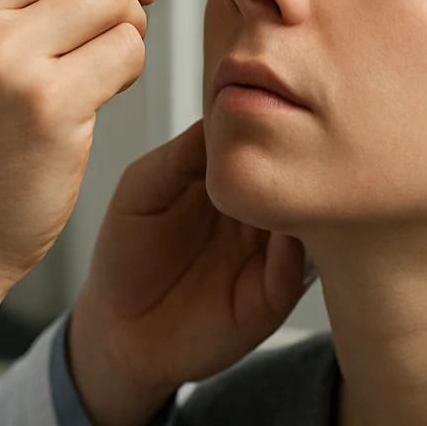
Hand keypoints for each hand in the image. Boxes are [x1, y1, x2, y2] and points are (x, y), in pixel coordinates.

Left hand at [67, 121, 308, 425]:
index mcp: (230, 182)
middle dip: (303, 156)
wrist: (118, 330)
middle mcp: (259, 214)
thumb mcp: (144, 188)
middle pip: (295, 177)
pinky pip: (294, 272)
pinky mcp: (270, 298)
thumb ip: (183, 154)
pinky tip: (288, 236)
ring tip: (302, 179)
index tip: (279, 95)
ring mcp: (270, 255)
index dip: (273, 119)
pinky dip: (295, 252)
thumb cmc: (126, 255)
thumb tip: (224, 112)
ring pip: (306, 221)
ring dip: (308, 202)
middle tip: (306, 134)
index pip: (265, 143)